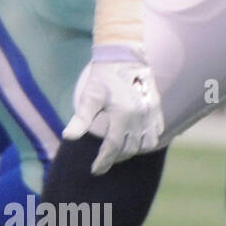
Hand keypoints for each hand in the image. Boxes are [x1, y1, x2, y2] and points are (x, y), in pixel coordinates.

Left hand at [63, 46, 163, 174]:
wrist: (124, 56)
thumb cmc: (103, 77)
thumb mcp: (89, 96)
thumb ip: (81, 119)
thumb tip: (68, 137)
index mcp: (122, 114)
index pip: (113, 146)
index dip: (103, 161)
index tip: (95, 170)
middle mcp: (140, 116)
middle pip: (130, 148)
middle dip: (116, 157)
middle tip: (103, 160)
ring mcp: (152, 113)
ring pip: (147, 144)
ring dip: (133, 150)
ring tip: (119, 151)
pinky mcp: (157, 108)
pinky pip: (157, 132)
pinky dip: (147, 140)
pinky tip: (136, 139)